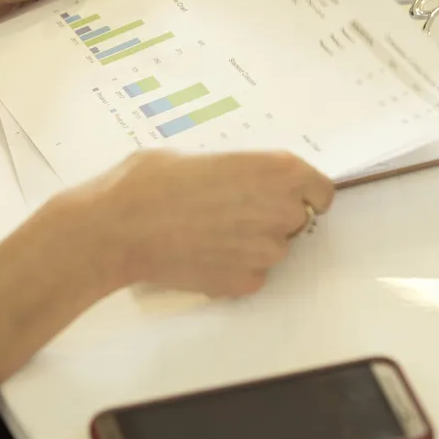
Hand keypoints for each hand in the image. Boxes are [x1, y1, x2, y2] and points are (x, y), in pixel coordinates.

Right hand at [54, 150, 334, 297]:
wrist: (117, 228)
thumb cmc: (149, 181)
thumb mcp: (198, 155)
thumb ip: (235, 169)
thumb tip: (241, 180)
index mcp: (278, 171)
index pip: (321, 189)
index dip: (304, 193)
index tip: (284, 196)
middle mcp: (282, 212)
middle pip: (297, 219)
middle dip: (271, 217)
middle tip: (230, 212)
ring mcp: (266, 252)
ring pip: (272, 249)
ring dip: (251, 243)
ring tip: (206, 233)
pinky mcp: (246, 283)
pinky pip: (251, 275)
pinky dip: (233, 267)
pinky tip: (199, 254)